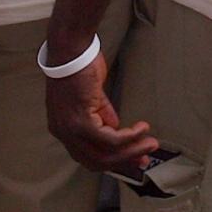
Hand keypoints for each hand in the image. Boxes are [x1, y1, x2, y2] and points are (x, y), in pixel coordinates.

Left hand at [46, 52, 158, 176]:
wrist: (71, 50)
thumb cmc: (78, 66)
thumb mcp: (91, 97)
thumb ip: (102, 115)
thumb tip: (117, 130)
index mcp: (62, 129)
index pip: (88, 157)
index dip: (113, 162)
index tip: (133, 161)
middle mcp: (63, 133)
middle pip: (97, 161)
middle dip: (125, 161)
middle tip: (145, 158)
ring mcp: (70, 129)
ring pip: (106, 153)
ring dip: (132, 151)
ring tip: (149, 144)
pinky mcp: (81, 121)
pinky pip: (111, 138)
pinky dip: (130, 136)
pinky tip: (141, 129)